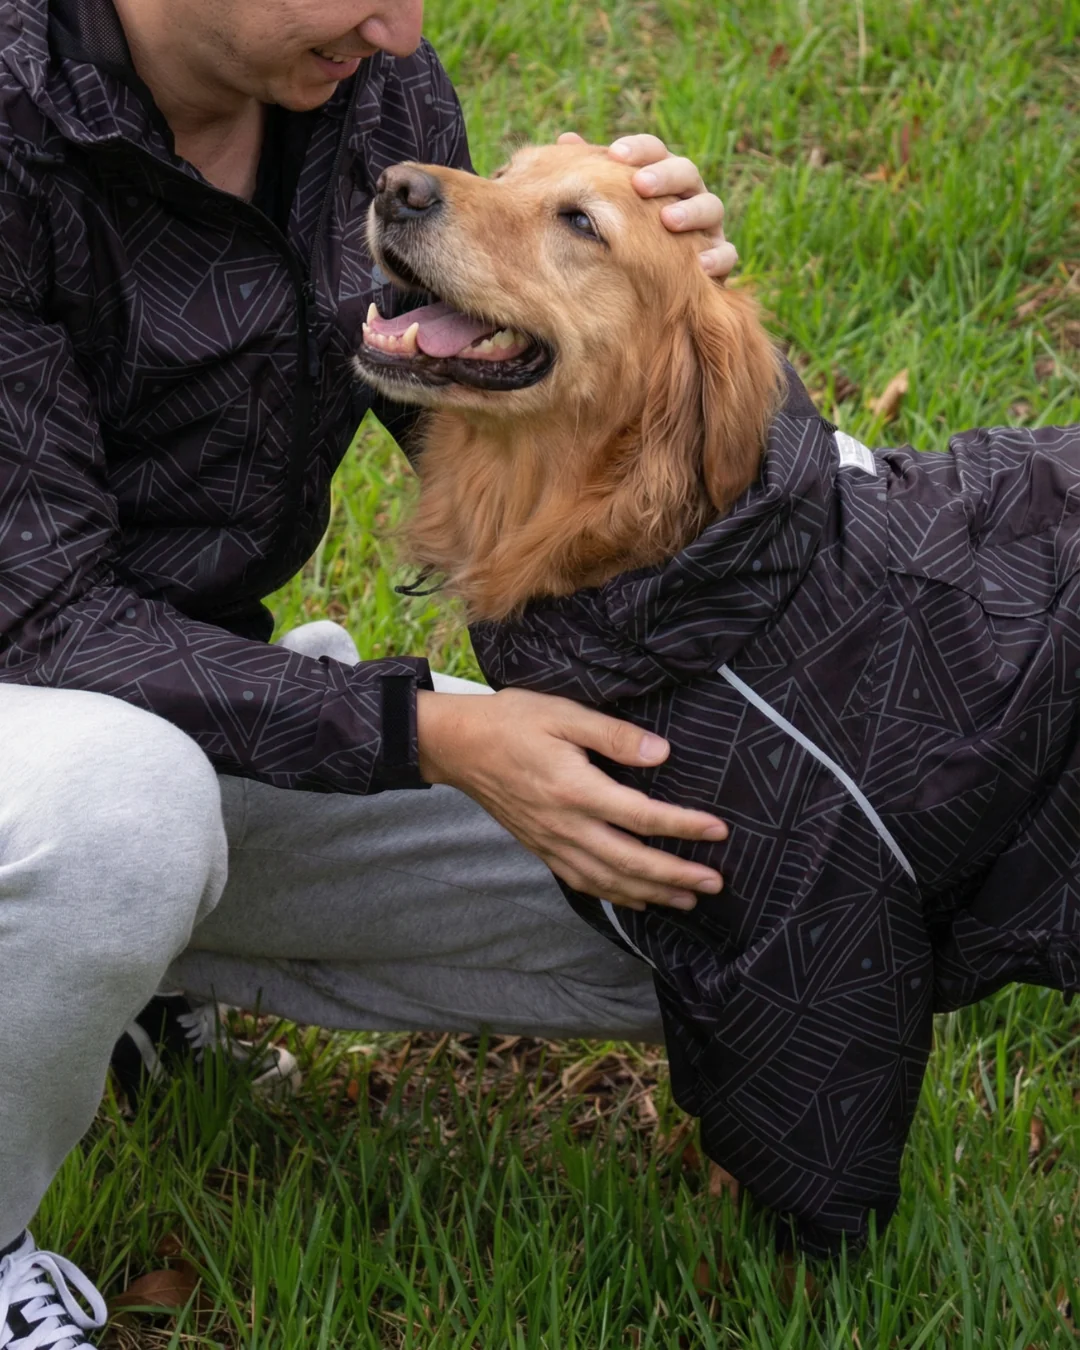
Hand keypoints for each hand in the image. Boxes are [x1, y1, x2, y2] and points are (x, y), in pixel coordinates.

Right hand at [417, 687, 727, 911]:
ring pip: (608, 880)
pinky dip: (614, 895)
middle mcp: (566, 825)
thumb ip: (614, 735)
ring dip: (651, 893)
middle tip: (716, 883)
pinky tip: (636, 900)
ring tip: (688, 900)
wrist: (457, 746)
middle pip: (631, 861)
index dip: (684, 826)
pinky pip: (582, 881)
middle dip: (676, 876)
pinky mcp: (541, 848)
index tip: (719, 831)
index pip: (642, 816)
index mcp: (576, 790)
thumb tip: (661, 753)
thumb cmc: (511, 722)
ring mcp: (552, 842)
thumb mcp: (564, 713)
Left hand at [557, 130, 736, 278]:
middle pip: (686, 172)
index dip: (639, 149)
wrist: (649, 290)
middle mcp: (688, 195)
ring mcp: (707, 226)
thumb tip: (567, 140)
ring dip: (691, 212)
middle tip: (641, 184)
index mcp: (660, 176)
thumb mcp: (607, 206)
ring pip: (711, 207)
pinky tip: (701, 265)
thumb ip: (593, 176)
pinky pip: (726, 254)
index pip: (654, 151)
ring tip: (669, 221)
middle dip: (665, 176)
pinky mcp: (718, 257)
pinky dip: (718, 257)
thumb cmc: (625, 237)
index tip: (615, 154)